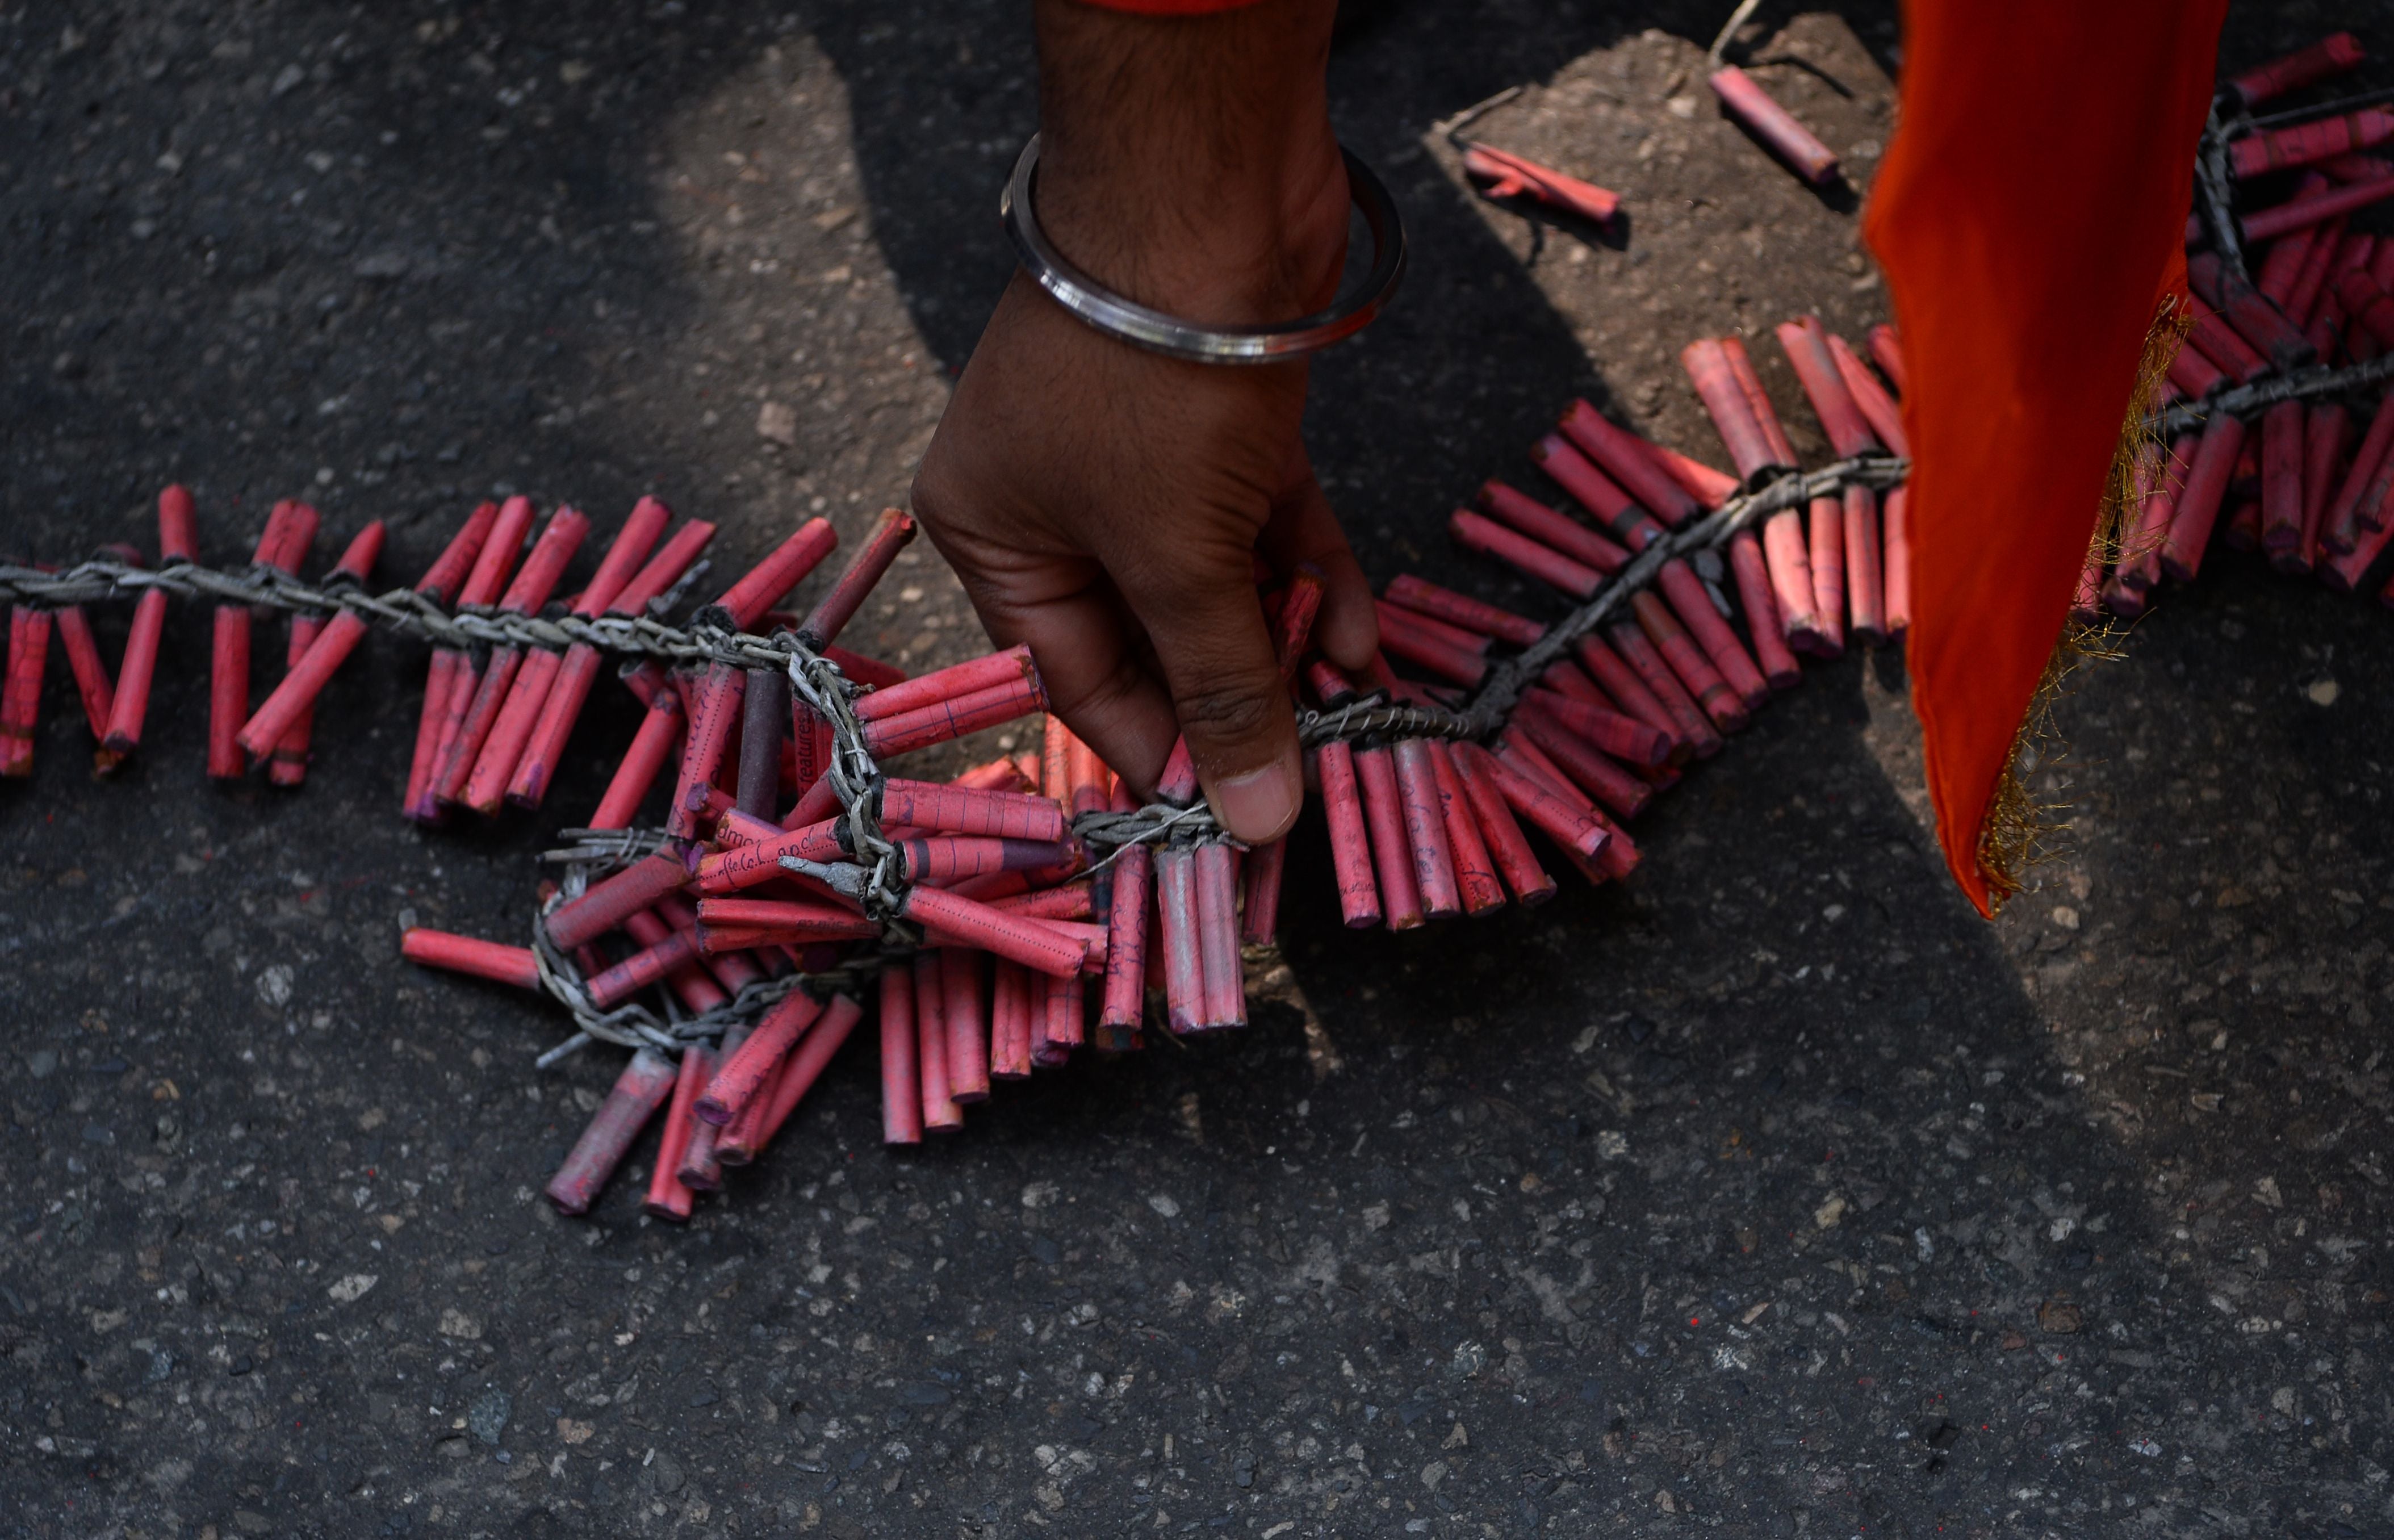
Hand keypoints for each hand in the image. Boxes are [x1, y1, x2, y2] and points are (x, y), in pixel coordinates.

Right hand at [910, 0, 1374, 844]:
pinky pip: (1265, 527)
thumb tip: (1258, 822)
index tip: (1231, 822)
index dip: (1158, 754)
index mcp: (997, 534)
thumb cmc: (1149, 389)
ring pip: (1220, 582)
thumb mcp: (1177, 560)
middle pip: (1155, 636)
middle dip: (1236, 702)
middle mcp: (1061, 502)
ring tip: (1351, 713)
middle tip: (1306, 777)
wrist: (1207, 200)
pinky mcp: (1223, 424)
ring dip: (1287, 646)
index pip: (1077, 680)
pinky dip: (1311, 576)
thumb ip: (1223, 690)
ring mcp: (1146, 460)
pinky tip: (1363, 639)